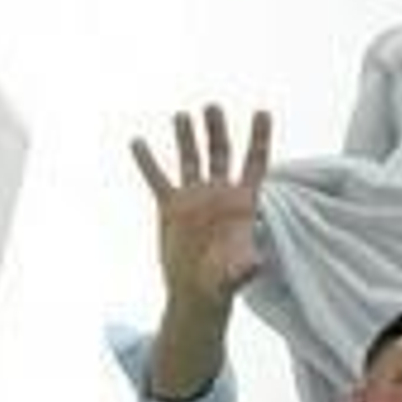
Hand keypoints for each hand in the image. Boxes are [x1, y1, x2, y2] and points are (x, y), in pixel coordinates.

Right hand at [131, 106, 270, 309]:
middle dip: (217, 130)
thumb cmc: (223, 284)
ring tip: (182, 115)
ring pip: (190, 160)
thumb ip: (245, 266)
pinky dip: (147, 161)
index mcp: (243, 203)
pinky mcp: (171, 208)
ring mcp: (195, 199)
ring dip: (186, 137)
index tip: (262, 112)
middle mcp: (219, 194)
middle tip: (212, 107)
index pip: (254, 163)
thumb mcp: (235, 274)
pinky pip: (157, 179)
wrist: (196, 294)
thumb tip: (254, 264)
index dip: (259, 138)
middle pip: (220, 153)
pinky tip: (138, 142)